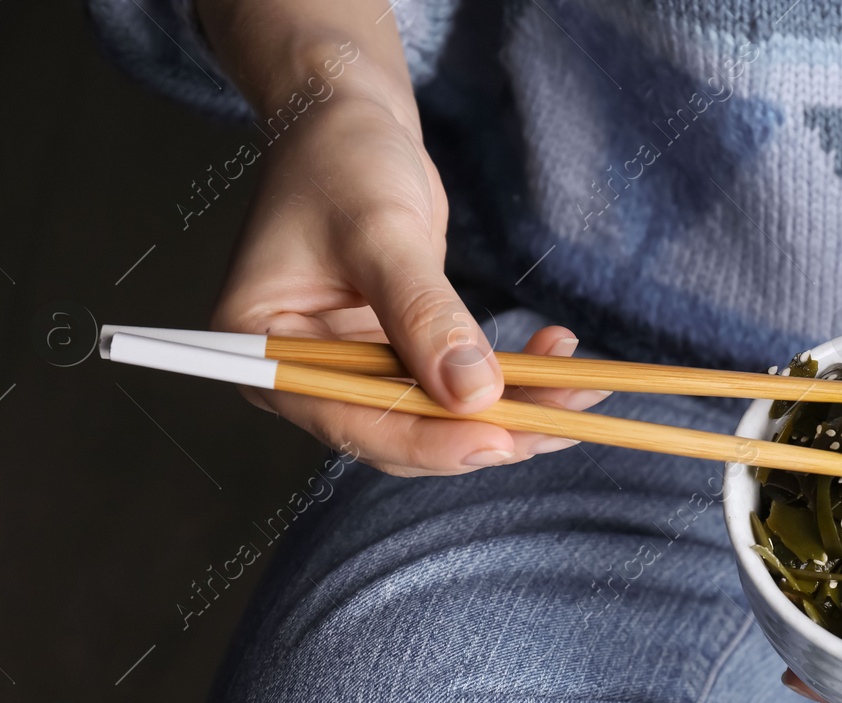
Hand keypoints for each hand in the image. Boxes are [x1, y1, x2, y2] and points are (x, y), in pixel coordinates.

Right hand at [197, 8, 603, 474]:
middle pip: (399, 432)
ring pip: (437, 419)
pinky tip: (559, 361)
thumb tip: (472, 395)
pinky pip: (454, 388)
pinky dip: (509, 382)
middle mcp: (302, 375)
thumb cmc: (342, 161)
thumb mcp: (382, 232)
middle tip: (559, 423)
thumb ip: (424, 315)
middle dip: (482, 430)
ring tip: (579, 391)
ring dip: (511, 411)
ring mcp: (349, 371)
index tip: (499, 439)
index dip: (426, 441)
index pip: (348, 421)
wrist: (349, 121)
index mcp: (262, 351)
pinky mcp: (394, 357)